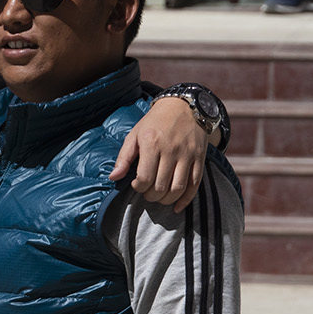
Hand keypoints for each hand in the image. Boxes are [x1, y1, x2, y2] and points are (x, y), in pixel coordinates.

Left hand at [109, 96, 209, 211]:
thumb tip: (113, 178)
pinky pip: (194, 185)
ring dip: (166, 200)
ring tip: (159, 197)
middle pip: (161, 187)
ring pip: (177, 189)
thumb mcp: (135, 134)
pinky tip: (176, 206)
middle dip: (151, 196)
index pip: (144, 178)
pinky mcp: (199, 158)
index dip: (138, 187)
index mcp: (152, 143)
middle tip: (147, 193)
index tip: (136, 185)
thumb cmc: (155, 122)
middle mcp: (171, 150)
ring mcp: (187, 155)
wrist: (185, 107)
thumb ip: (123, 157)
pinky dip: (186, 200)